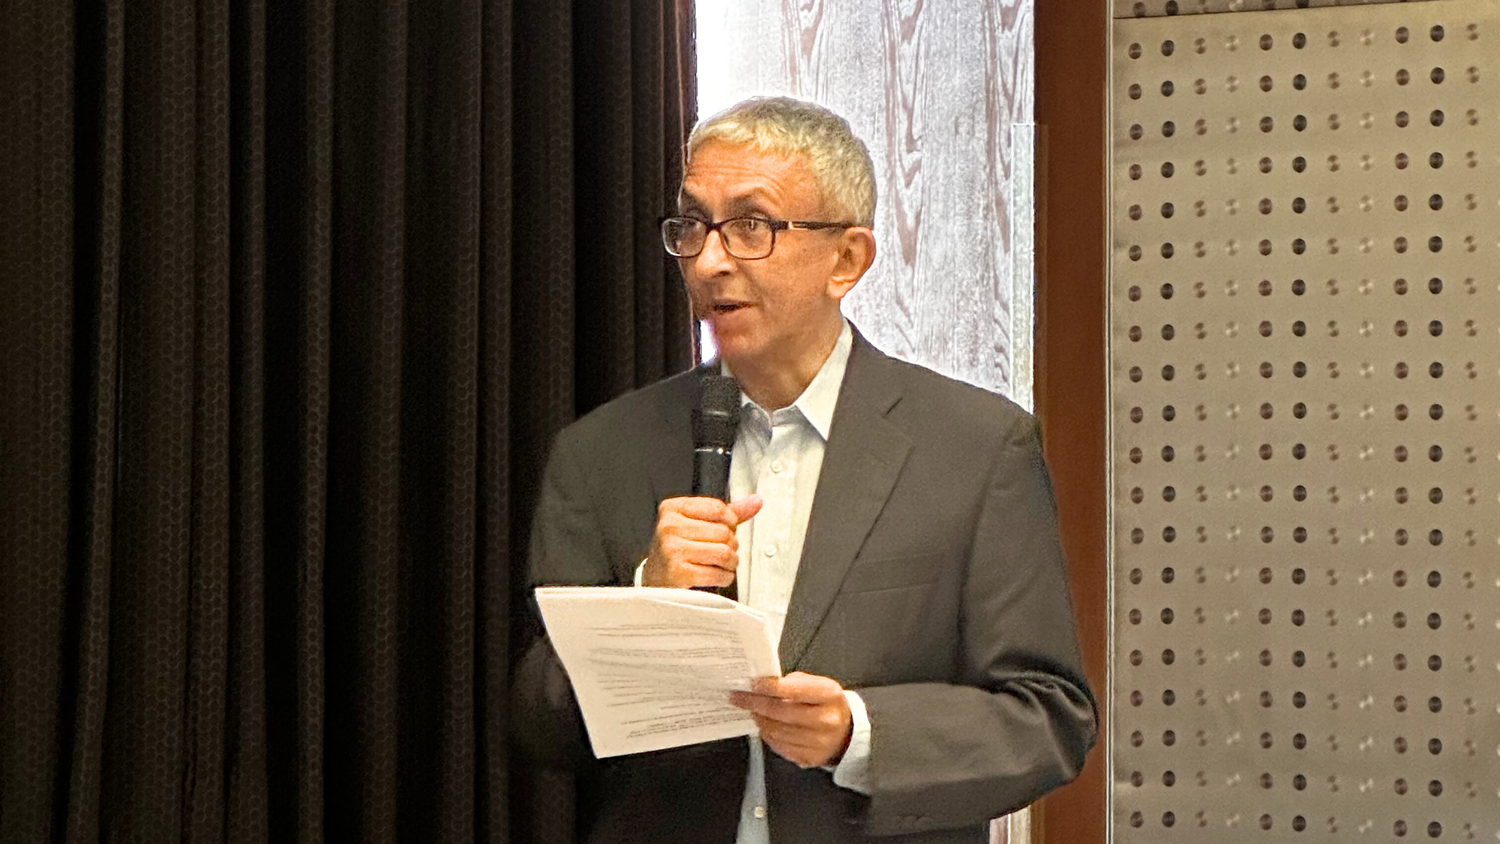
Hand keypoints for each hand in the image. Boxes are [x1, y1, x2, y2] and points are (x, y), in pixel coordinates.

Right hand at [641, 495, 762, 587]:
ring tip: (722, 563)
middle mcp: (670, 527)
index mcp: (673, 508)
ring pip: (723, 553)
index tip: (727, 529)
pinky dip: (724, 577)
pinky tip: (717, 575)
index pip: (718, 508)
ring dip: (730, 562)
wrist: (656, 578)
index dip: (730, 521)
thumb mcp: (697, 523)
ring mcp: (672, 550)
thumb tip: (756, 500)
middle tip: (723, 551)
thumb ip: (727, 512)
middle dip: (730, 545)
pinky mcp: (679, 573)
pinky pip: (717, 573)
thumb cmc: (678, 548)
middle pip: (723, 532)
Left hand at [730, 672, 852, 767]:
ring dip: (760, 720)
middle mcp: (826, 721)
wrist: (846, 733)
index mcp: (829, 696)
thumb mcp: (819, 685)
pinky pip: (780, 746)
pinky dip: (768, 735)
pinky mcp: (810, 758)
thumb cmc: (826, 704)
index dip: (770, 687)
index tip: (752, 684)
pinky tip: (764, 725)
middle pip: (781, 712)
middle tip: (738, 697)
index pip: (794, 690)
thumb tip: (764, 686)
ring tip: (751, 710)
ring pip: (777, 731)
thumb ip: (794, 683)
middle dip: (755, 704)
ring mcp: (819, 743)